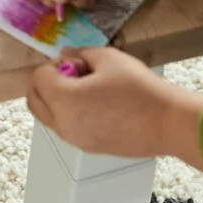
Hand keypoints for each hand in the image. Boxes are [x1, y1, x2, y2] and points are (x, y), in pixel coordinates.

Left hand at [27, 46, 202, 165]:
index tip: (76, 62)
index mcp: (63, 100)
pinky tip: (98, 104)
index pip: (38, 78)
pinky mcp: (90, 149)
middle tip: (73, 73)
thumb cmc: (138, 88)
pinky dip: (69, 115)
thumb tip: (65, 54)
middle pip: (34, 101)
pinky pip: (67, 129)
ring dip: (56, 100)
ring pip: (49, 117)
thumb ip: (79, 53)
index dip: (53, 65)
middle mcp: (63, 125)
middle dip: (45, 84)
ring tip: (88, 89)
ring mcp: (76, 140)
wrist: (168, 123)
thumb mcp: (107, 58)